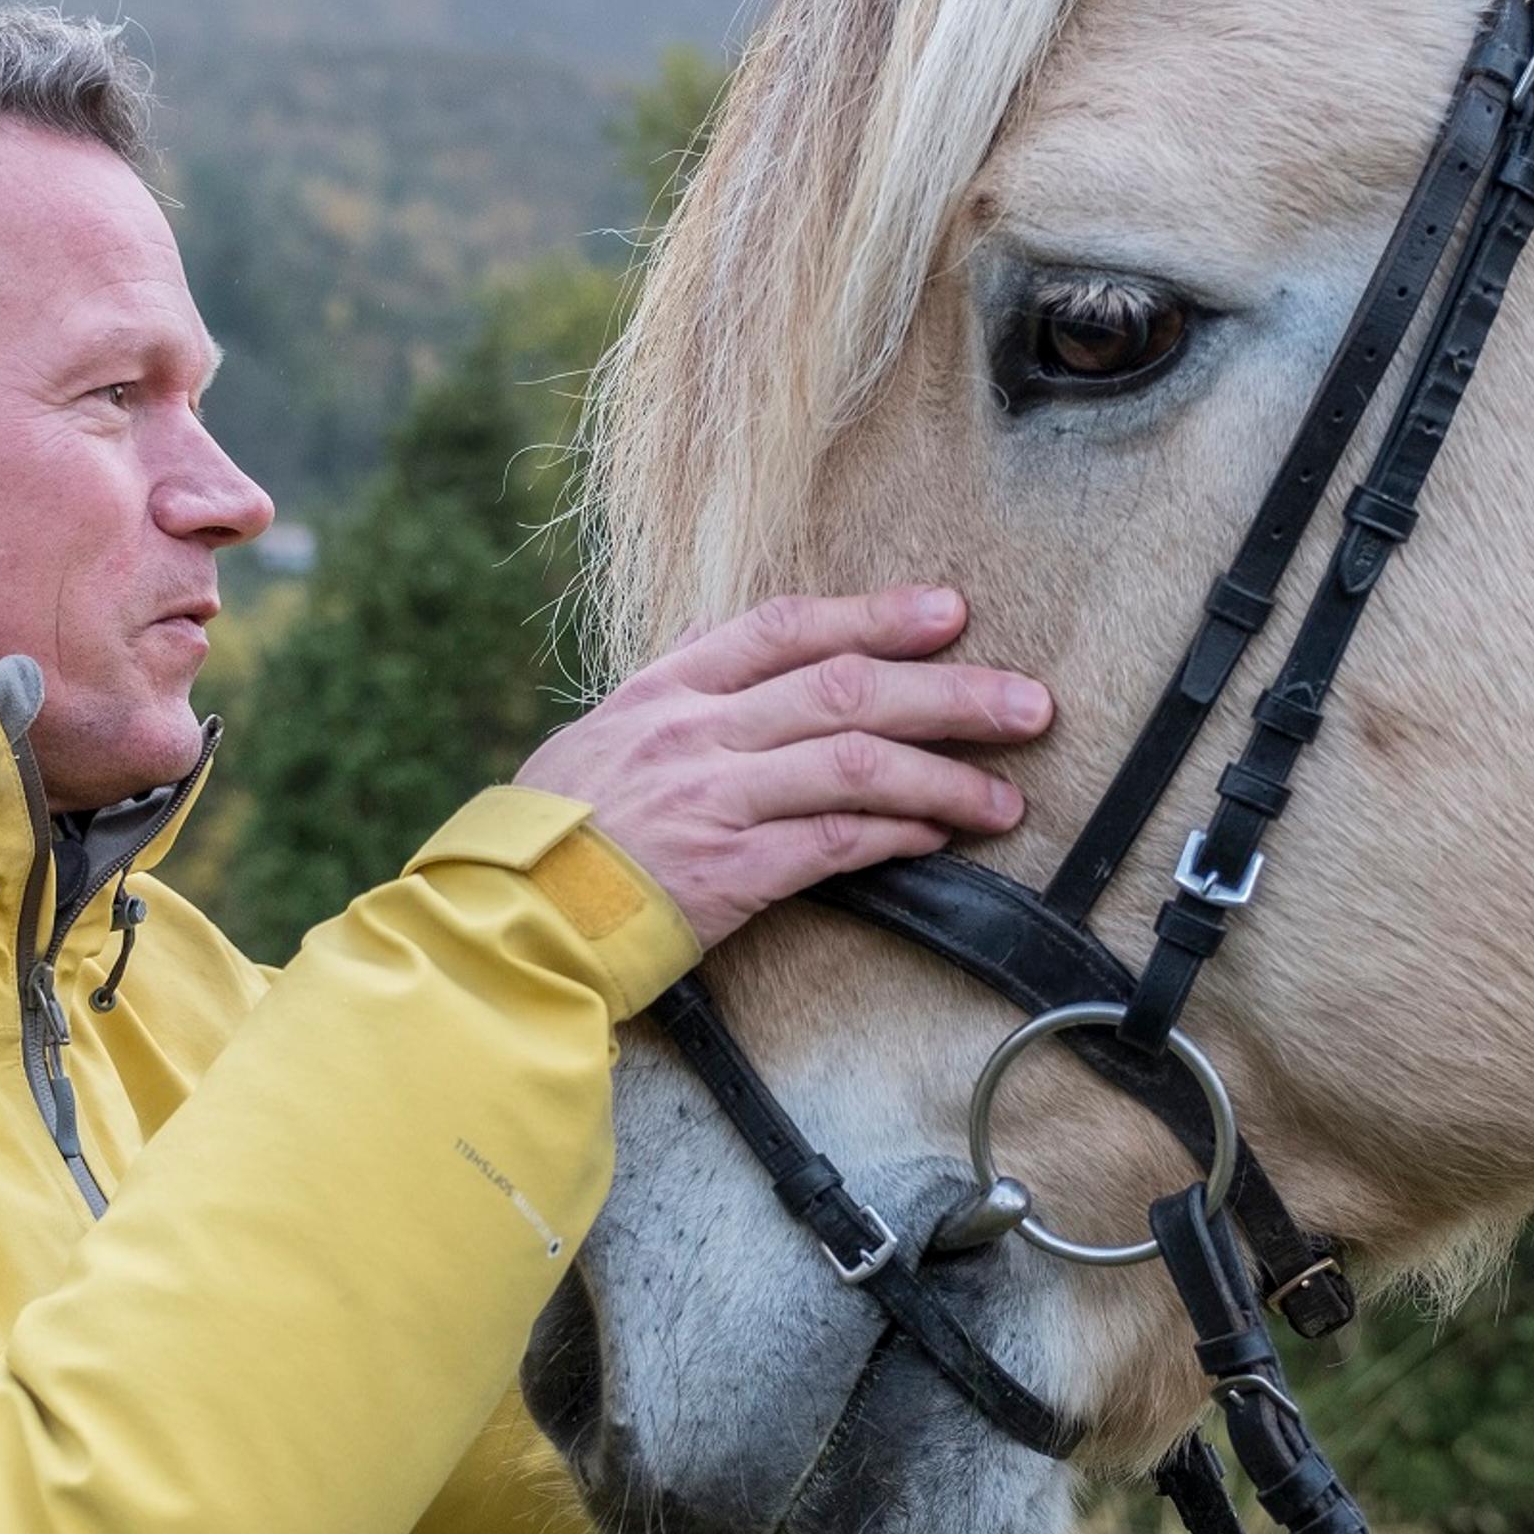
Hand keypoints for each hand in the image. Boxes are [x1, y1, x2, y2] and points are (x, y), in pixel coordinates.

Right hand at [517, 588, 1051, 947]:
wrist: (507, 920)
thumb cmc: (557, 838)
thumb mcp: (605, 740)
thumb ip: (678, 699)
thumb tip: (739, 659)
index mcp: (667, 690)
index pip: (786, 628)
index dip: (875, 615)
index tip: (948, 613)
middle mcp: (695, 732)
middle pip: (845, 687)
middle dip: (950, 692)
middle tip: (1026, 705)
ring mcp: (712, 799)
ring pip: (854, 763)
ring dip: (944, 776)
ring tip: (1004, 794)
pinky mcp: (727, 873)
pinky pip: (833, 843)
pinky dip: (896, 835)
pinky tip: (939, 837)